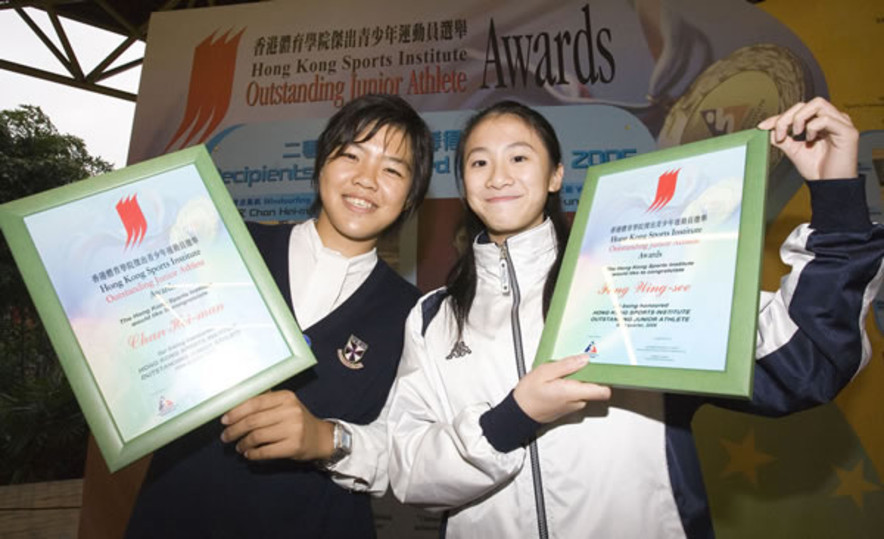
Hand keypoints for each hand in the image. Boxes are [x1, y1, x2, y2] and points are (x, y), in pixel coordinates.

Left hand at [220, 390, 334, 460]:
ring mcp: (294, 429)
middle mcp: (291, 411)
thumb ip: (265, 403)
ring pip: (257, 437)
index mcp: (286, 397)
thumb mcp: (285, 405)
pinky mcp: (294, 447)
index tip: (224, 420)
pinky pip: (265, 451)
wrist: (320, 437)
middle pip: (253, 421)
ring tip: (238, 447)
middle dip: (235, 430)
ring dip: (243, 443)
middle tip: (225, 437)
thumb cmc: (296, 420)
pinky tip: (249, 454)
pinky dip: (253, 454)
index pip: (255, 403)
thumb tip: (234, 406)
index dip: (236, 412)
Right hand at [513, 354, 610, 423]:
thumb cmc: (528, 395)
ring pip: (586, 389)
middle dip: (588, 373)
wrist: (519, 413)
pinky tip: (560, 379)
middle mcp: (577, 402)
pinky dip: (573, 385)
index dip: (606, 377)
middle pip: (595, 386)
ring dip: (579, 378)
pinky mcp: (571, 406)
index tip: (602, 365)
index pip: (603, 391)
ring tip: (563, 371)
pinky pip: (578, 393)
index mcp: (572, 392)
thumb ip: (566, 366)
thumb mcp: (543, 372)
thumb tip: (584, 359)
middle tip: (577, 362)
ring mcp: (575, 405)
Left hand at [757, 97, 857, 179]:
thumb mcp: (794, 151)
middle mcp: (833, 119)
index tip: (763, 126)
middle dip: (787, 117)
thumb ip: (783, 138)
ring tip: (795, 134)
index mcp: (821, 122)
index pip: (799, 110)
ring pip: (817, 104)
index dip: (779, 116)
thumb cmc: (817, 170)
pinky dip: (812, 127)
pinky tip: (810, 141)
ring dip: (799, 118)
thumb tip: (767, 129)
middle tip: (780, 136)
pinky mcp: (847, 131)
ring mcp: (841, 123)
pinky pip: (825, 119)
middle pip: (806, 104)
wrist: (829, 187)